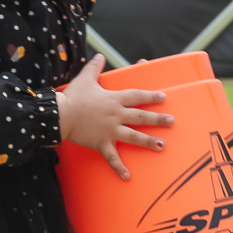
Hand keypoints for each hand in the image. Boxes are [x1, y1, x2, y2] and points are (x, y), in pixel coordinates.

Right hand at [57, 54, 172, 179]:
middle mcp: (116, 115)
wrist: (60, 115)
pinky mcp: (101, 143)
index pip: (137, 96)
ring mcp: (110, 130)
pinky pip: (112, 157)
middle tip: (171, 122)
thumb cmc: (73, 96)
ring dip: (148, 141)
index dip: (150, 96)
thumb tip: (99, 56)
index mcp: (114, 99)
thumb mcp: (85, 79)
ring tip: (162, 146)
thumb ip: (94, 67)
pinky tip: (128, 177)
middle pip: (141, 117)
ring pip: (133, 137)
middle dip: (158, 119)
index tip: (163, 98)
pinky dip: (119, 167)